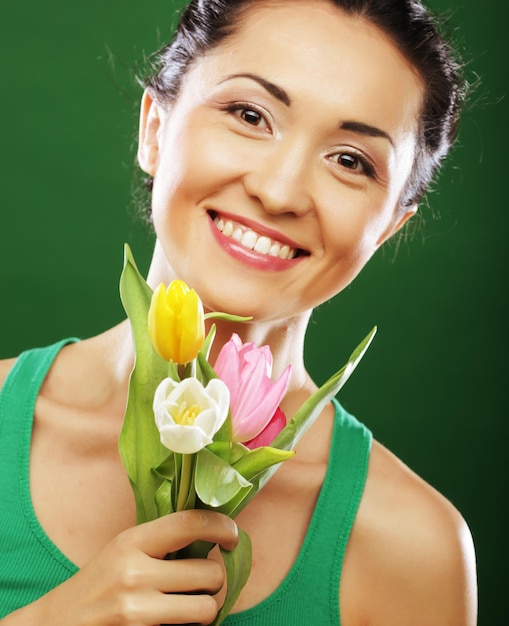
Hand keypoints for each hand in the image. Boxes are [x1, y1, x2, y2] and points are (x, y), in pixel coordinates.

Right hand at [1, 510, 237, 625]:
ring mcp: (136, 611)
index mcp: (131, 542)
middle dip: (213, 580)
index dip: (221, 526)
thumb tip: (213, 535)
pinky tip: (170, 623)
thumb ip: (161, 543)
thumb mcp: (122, 552)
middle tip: (201, 582)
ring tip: (188, 606)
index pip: (189, 523)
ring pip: (206, 608)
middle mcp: (134, 573)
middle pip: (208, 573)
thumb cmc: (96, 586)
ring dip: (205, 608)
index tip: (233, 536)